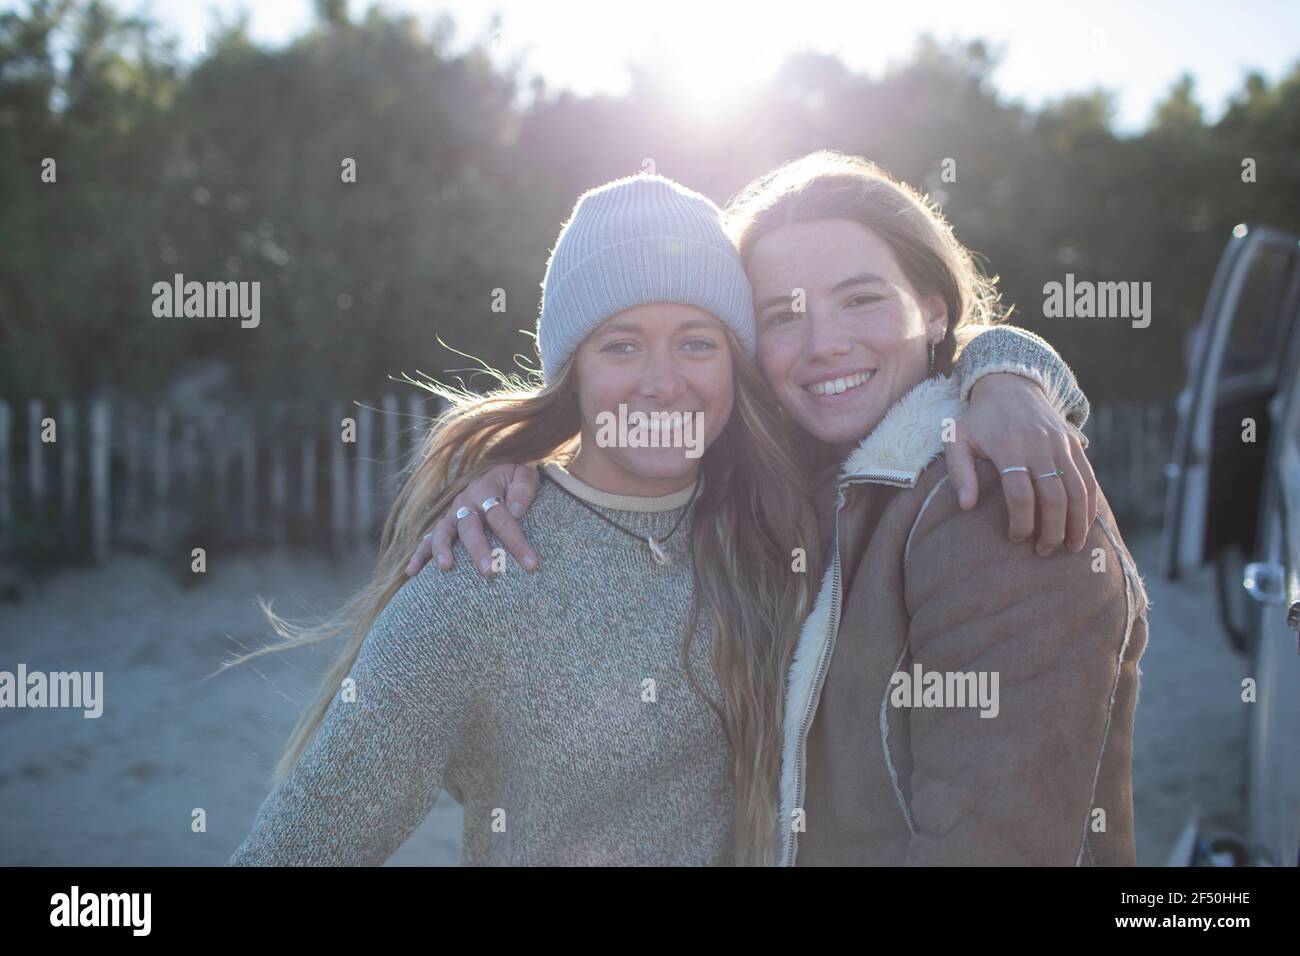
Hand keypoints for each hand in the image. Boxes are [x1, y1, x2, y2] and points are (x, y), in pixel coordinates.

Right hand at [404, 463, 540, 576]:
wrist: (497, 475)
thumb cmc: (513, 482)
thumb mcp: (524, 476)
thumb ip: (523, 489)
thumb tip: (516, 511)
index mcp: (486, 489)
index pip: (502, 517)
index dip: (517, 541)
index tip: (531, 564)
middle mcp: (465, 502)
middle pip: (470, 527)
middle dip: (479, 550)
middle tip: (490, 571)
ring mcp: (451, 515)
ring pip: (443, 532)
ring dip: (443, 550)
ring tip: (446, 568)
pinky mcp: (443, 526)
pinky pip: (427, 540)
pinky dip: (419, 555)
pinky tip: (412, 572)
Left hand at [944, 374, 1096, 555]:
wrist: (1010, 386)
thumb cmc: (978, 421)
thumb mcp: (956, 440)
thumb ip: (959, 472)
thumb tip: (965, 506)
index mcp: (1009, 446)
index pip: (1020, 493)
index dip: (1021, 521)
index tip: (1016, 539)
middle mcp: (1039, 445)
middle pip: (1054, 496)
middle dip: (1051, 530)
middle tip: (1043, 551)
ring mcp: (1061, 444)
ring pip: (1078, 490)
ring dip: (1077, 523)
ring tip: (1071, 548)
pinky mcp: (1075, 444)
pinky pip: (1089, 479)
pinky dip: (1090, 505)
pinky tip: (1084, 525)